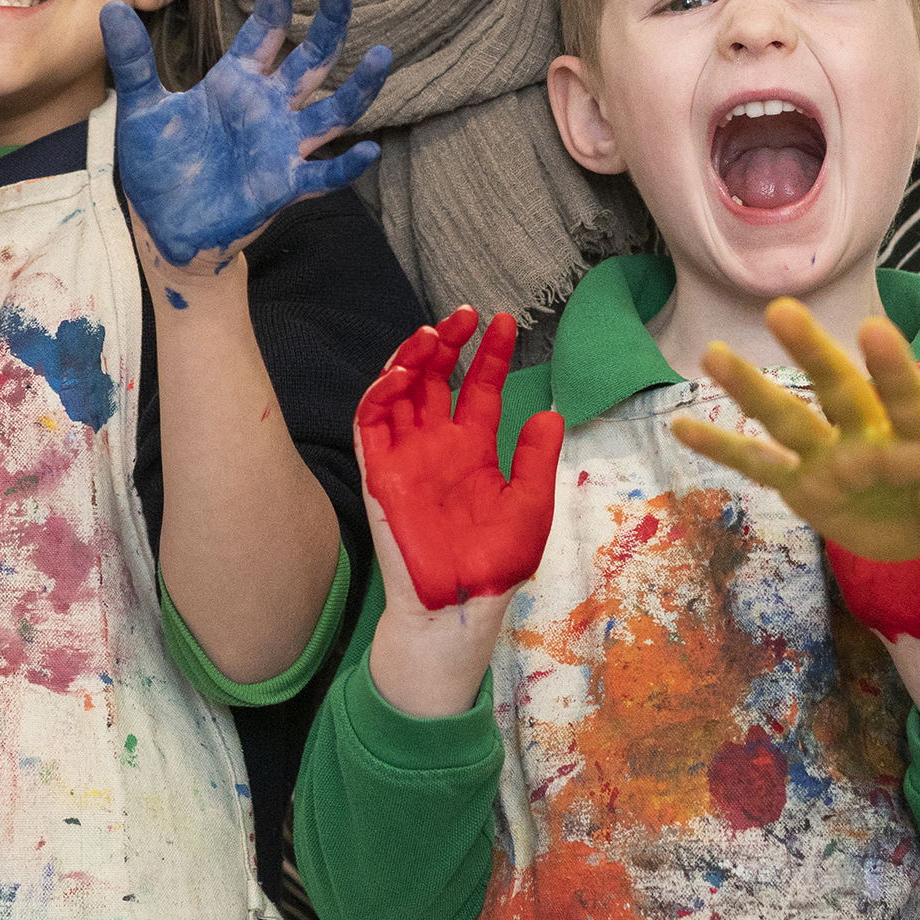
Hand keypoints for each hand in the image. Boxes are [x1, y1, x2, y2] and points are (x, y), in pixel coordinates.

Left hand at [101, 0, 389, 266]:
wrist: (164, 224)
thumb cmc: (159, 165)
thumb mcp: (142, 109)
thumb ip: (133, 61)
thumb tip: (109, 5)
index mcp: (236, 82)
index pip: (265, 30)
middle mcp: (268, 107)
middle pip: (312, 59)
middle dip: (328, 23)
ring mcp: (280, 144)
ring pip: (334, 110)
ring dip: (359, 86)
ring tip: (381, 55)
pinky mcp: (283, 184)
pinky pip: (325, 175)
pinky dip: (347, 166)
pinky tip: (368, 150)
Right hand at [357, 307, 562, 611]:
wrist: (462, 603)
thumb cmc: (496, 563)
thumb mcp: (530, 505)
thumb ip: (535, 458)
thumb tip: (548, 413)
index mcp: (471, 448)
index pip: (476, 388)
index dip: (488, 355)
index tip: (503, 324)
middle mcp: (435, 444)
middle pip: (434, 378)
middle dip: (447, 343)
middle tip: (465, 315)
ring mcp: (405, 455)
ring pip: (399, 391)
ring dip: (411, 359)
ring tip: (433, 334)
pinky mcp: (379, 472)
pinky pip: (371, 424)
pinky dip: (380, 394)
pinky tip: (401, 375)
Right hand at [671, 299, 919, 639]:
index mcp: (911, 432)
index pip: (903, 396)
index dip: (890, 367)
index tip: (873, 327)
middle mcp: (861, 433)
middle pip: (835, 390)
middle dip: (810, 353)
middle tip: (781, 310)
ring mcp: (824, 457)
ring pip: (785, 420)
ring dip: (750, 389)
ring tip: (712, 354)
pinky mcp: (799, 487)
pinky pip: (756, 467)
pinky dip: (721, 450)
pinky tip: (679, 428)